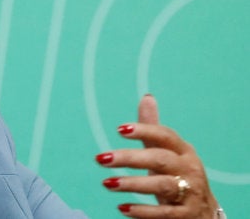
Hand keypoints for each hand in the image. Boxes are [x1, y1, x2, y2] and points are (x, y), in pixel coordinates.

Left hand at [96, 94, 218, 217]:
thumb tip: (146, 97)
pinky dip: (143, 211)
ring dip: (133, 184)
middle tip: (102, 159)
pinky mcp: (186, 215)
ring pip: (162, 185)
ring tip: (107, 183)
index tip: (120, 129)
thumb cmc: (178, 176)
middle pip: (160, 159)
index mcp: (183, 151)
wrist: (202, 213)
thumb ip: (152, 129)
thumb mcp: (167, 152)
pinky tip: (122, 208)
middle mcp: (189, 169)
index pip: (165, 136)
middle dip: (130, 158)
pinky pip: (165, 213)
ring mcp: (190, 192)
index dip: (144, 130)